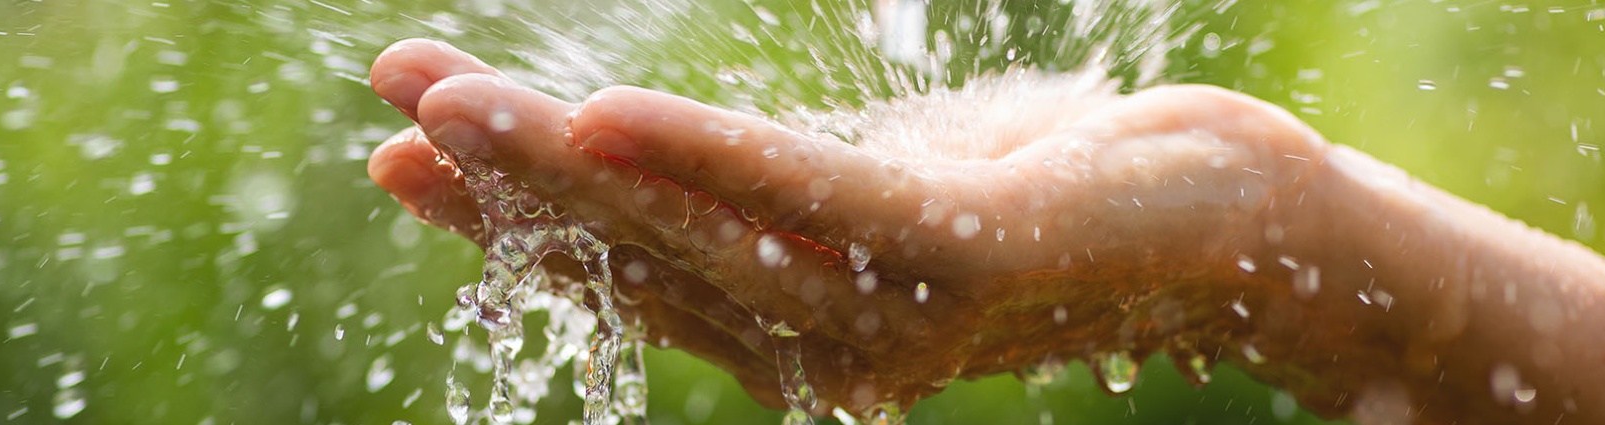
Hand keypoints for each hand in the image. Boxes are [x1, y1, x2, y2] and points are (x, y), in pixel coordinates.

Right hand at [366, 39, 1330, 414]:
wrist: (1217, 212)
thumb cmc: (1032, 192)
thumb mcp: (870, 185)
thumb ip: (767, 196)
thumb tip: (639, 153)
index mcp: (793, 334)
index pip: (623, 268)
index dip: (507, 214)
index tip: (398, 143)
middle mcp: (824, 349)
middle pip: (635, 251)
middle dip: (502, 178)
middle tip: (387, 100)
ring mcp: (886, 313)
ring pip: (693, 226)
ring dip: (562, 160)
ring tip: (445, 95)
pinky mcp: (952, 253)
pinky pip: (802, 195)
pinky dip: (699, 157)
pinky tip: (599, 118)